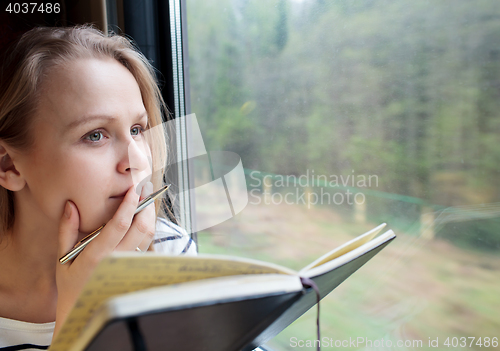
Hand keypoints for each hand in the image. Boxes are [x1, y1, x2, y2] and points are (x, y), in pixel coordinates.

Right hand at [53, 182, 154, 337]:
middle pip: (142, 227)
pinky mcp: (136, 268)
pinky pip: (148, 244)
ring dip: (150, 215)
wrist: (82, 309)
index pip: (120, 224)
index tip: (133, 189)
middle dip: (146, 205)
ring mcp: (130, 265)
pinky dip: (148, 228)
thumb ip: (66, 230)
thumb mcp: (62, 256)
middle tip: (144, 188)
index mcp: (97, 255)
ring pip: (149, 235)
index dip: (129, 204)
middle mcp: (118, 259)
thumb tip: (71, 205)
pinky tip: (143, 218)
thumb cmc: (70, 282)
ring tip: (145, 199)